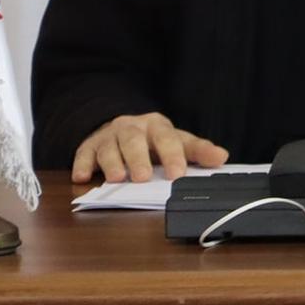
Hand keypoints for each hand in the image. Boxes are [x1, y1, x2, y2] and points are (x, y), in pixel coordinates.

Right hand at [72, 113, 229, 183]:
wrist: (120, 127)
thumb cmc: (154, 140)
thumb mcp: (178, 141)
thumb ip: (198, 151)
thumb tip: (222, 157)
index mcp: (157, 126)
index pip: (167, 138)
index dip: (173, 156)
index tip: (177, 174)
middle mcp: (131, 127)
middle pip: (134, 140)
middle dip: (138, 158)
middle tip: (143, 178)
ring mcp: (108, 136)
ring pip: (108, 147)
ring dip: (112, 163)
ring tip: (117, 178)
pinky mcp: (88, 147)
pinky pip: (83, 154)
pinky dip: (81, 165)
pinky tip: (82, 177)